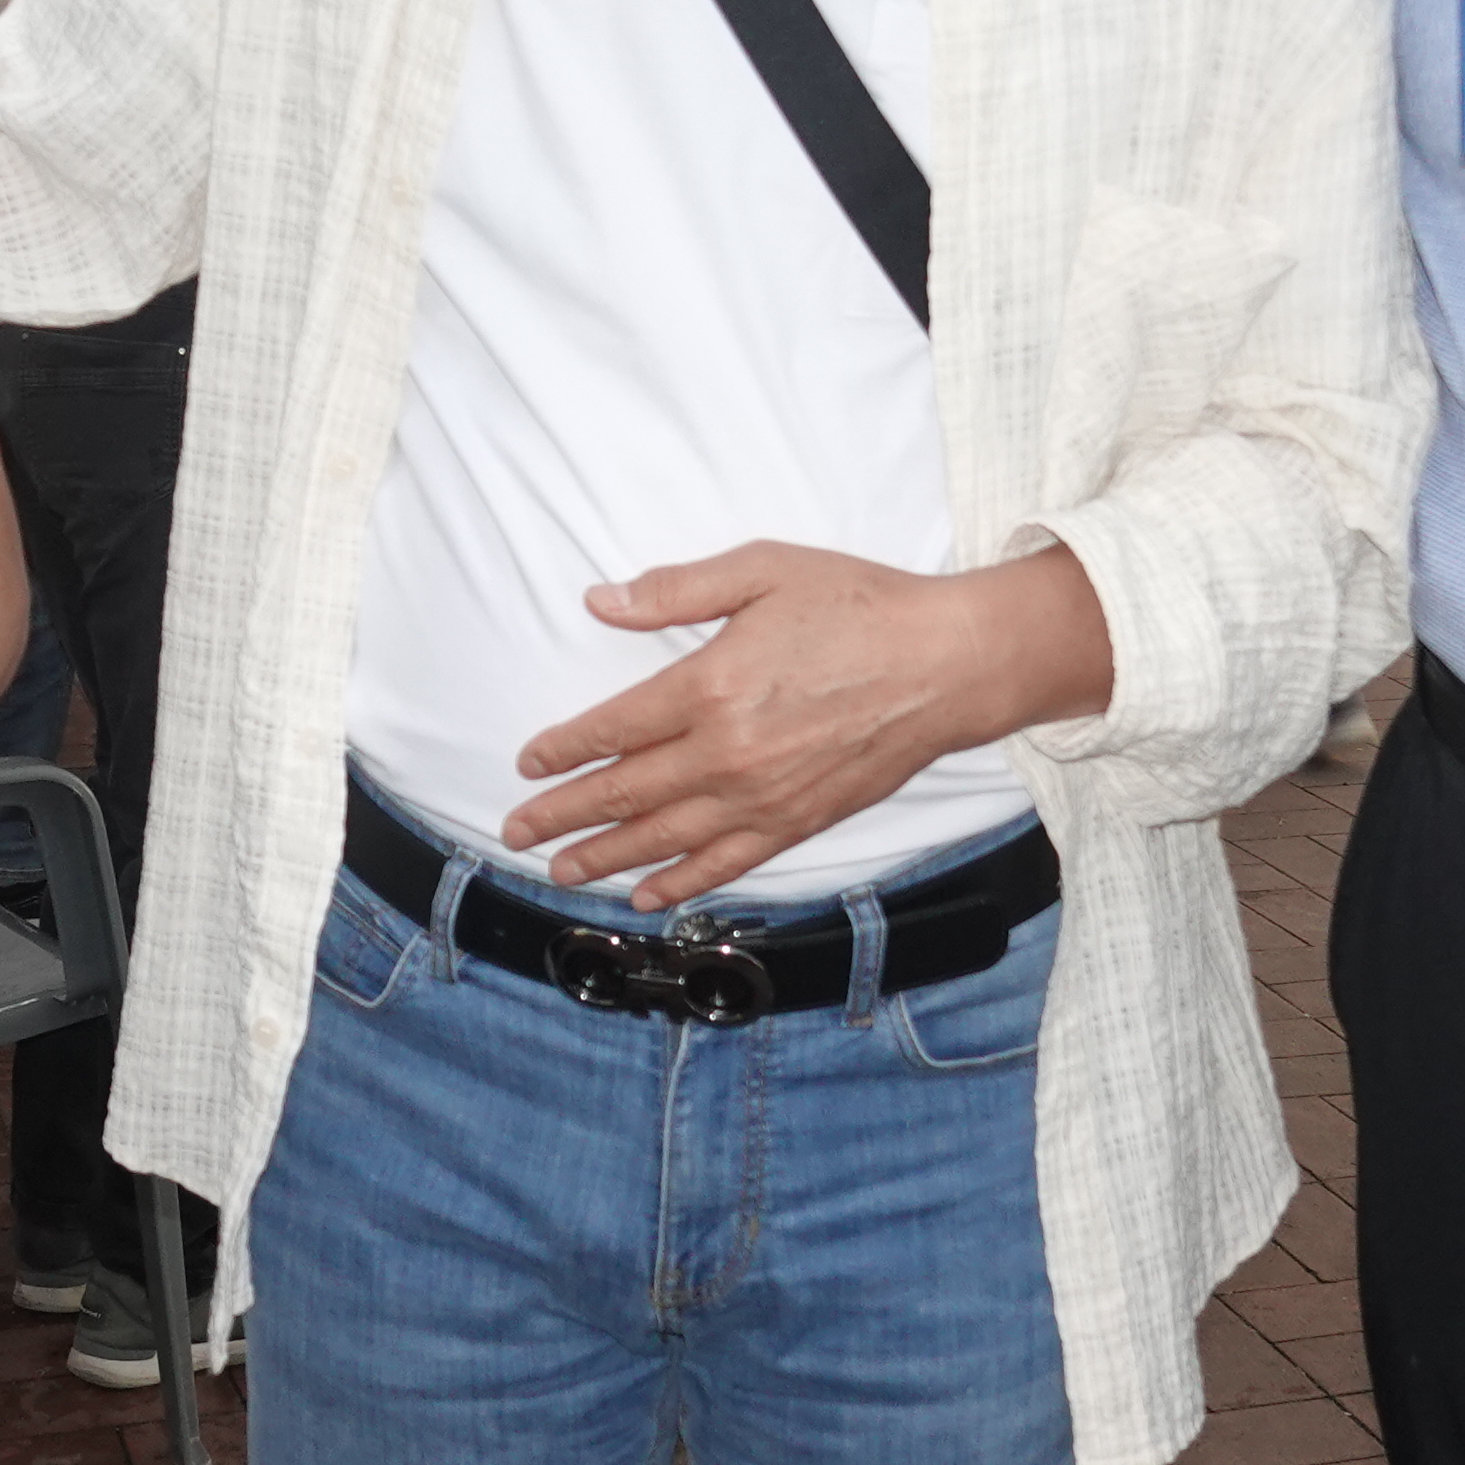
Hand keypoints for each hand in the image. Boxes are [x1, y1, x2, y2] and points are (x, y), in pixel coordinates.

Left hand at [501, 544, 1101, 909]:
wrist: (947, 665)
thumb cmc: (858, 606)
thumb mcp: (763, 570)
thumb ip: (677, 590)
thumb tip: (602, 601)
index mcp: (710, 687)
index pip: (614, 729)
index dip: (565, 749)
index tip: (529, 762)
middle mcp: (728, 754)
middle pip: (625, 794)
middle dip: (564, 815)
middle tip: (517, 831)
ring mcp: (763, 798)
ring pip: (665, 840)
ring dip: (605, 858)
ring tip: (560, 870)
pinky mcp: (797, 822)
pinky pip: (725, 863)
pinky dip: (680, 882)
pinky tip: (647, 894)